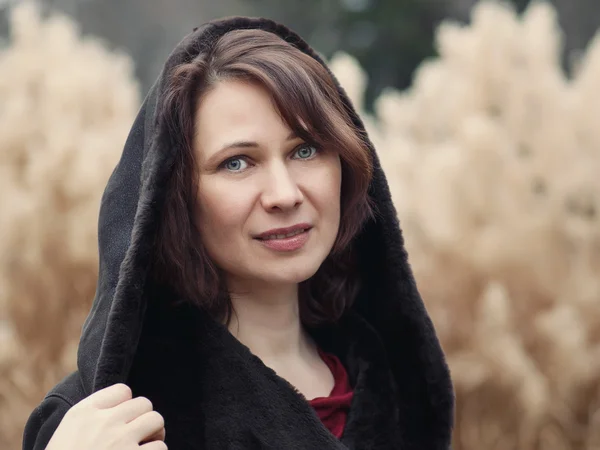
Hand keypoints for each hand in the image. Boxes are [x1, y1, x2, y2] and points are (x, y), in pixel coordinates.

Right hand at [45, 383, 165, 449]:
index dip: (127, 405)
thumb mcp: (69, 432)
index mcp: (84, 413)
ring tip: (145, 446)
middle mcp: (104, 423)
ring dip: (155, 435)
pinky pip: (160, 447)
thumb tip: (126, 403)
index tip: (122, 420)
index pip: (123, 391)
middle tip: (139, 434)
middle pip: (144, 404)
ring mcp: (120, 442)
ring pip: (157, 421)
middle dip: (144, 418)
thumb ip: (93, 414)